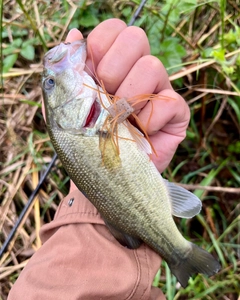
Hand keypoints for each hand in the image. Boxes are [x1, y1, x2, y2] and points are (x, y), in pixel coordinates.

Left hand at [65, 19, 189, 191]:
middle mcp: (137, 72)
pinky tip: (140, 136)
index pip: (113, 30)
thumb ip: (69, 73)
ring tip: (120, 122)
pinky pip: (168, 102)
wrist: (104, 174)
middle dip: (113, 69)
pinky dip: (147, 122)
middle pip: (136, 38)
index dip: (100, 47)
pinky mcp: (176, 113)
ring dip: (129, 98)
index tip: (91, 75)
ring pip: (153, 66)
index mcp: (112, 65)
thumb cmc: (86, 141)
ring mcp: (159, 91)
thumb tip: (73, 34)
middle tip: (106, 99)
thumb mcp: (68, 107)